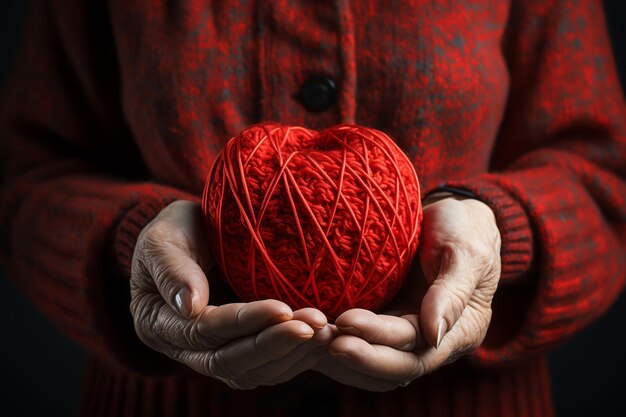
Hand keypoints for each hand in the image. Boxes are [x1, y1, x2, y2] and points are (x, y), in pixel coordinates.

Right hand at [129, 200, 332, 388]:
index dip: (243, 322)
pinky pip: (266, 366)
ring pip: (251, 370)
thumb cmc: (177, 229)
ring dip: (290, 354)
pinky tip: (322, 339)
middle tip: (314, 326)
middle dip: (274, 344)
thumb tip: (188, 305)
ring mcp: (212, 353)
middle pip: (229, 361)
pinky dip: (295, 356)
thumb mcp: (164, 237)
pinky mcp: (239, 350)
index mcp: (158, 323)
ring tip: (325, 332)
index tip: (282, 308)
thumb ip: (171, 268)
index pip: (203, 331)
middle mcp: (183, 348)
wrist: (195, 235)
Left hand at [317, 194, 500, 390]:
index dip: (380, 343)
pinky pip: (365, 337)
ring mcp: (409, 330)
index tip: (346, 323)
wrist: (454, 214)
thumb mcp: (466, 254)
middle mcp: (434, 340)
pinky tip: (316, 326)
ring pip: (376, 357)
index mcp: (461, 332)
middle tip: (321, 338)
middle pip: (393, 364)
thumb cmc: (465, 228)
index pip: (417, 351)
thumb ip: (452, 294)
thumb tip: (433, 335)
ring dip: (345, 352)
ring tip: (313, 334)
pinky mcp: (389, 316)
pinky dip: (343, 336)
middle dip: (358, 355)